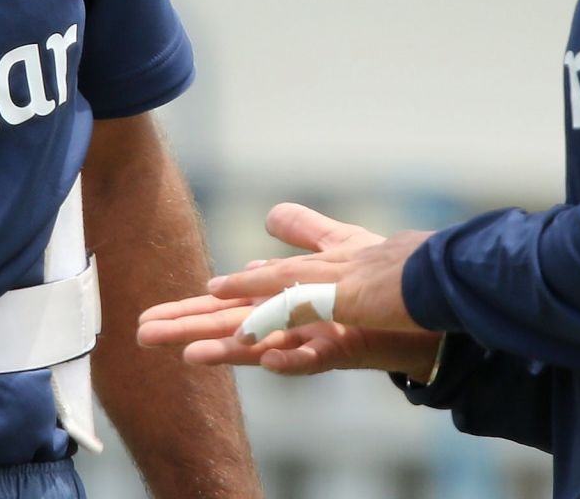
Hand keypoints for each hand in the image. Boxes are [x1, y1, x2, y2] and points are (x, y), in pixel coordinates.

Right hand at [136, 203, 439, 378]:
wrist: (435, 310)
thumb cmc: (388, 286)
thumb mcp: (339, 246)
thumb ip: (304, 232)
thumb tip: (267, 221)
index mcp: (288, 303)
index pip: (230, 305)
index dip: (191, 308)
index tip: (147, 317)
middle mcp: (296, 324)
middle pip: (234, 326)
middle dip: (190, 329)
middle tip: (144, 336)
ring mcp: (318, 339)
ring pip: (263, 344)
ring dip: (228, 349)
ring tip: (188, 354)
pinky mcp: (348, 350)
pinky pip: (316, 357)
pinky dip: (293, 358)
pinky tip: (269, 358)